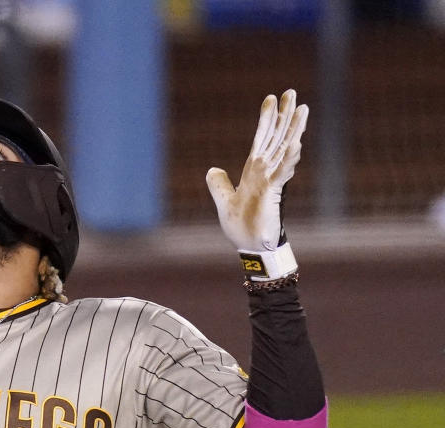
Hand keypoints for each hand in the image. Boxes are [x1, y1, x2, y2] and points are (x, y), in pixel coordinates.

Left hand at [205, 89, 307, 251]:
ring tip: (303, 109)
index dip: (266, 119)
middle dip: (284, 115)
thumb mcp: (224, 201)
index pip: (261, 139)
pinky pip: (282, 173)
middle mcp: (265, 172)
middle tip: (292, 92)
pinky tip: (296, 144)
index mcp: (254, 171)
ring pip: (284, 149)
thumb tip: (212, 169)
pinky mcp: (273, 193)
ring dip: (293, 130)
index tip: (271, 98)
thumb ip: (218, 184)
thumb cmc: (242, 227)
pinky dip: (289, 159)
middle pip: (277, 137)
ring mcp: (271, 181)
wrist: (250, 248)